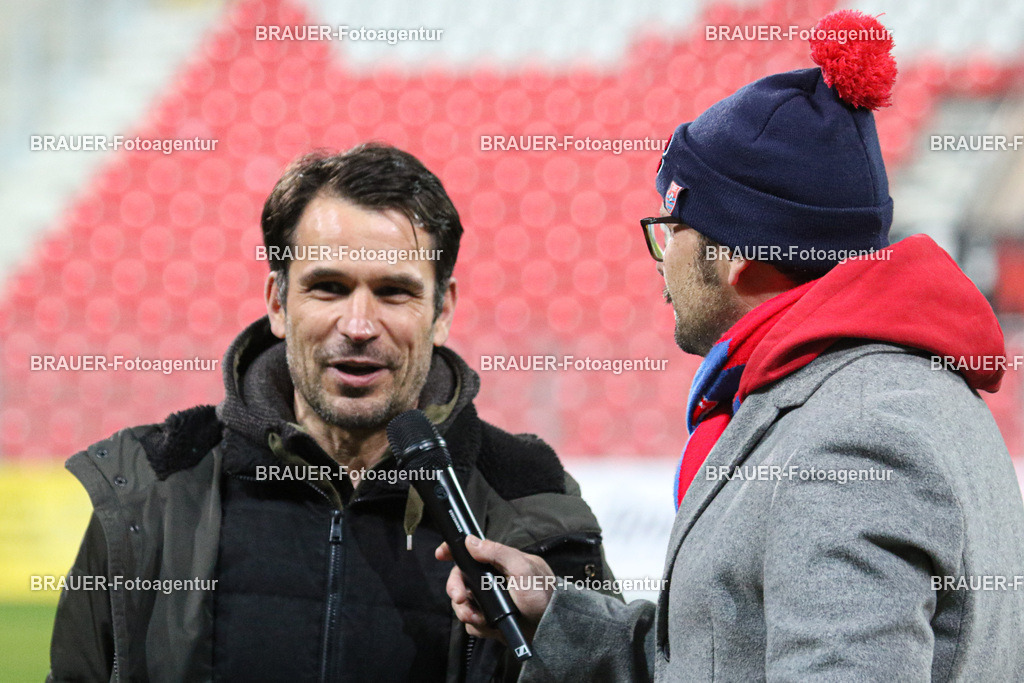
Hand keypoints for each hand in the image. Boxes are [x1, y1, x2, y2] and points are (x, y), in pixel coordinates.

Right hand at [435, 535, 555, 642]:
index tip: (440, 554)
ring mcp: (489, 601)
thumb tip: (471, 541)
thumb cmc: (543, 596)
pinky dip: (477, 626)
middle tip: (461, 599)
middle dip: (456, 589)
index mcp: (500, 563)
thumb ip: (498, 552)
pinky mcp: (489, 620)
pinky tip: (489, 627)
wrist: (551, 631)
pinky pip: (471, 623)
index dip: (453, 551)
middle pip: (460, 580)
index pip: (472, 552)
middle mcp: (492, 580)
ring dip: (466, 611)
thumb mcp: (523, 569)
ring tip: (479, 618)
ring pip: (462, 603)